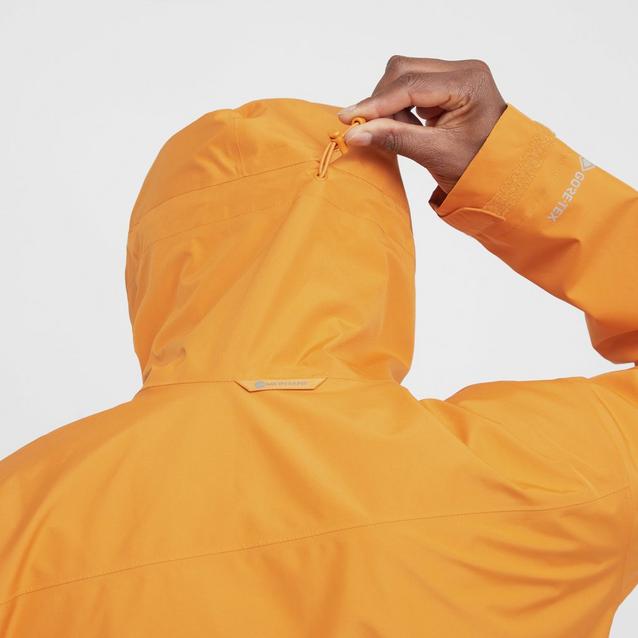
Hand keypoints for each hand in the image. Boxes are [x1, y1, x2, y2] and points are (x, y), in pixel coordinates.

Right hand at [338, 56, 506, 193]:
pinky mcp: (446, 83)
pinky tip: (406, 125)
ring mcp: (455, 74)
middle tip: (370, 130)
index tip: (348, 119)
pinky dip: (399, 105)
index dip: (376, 104)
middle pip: (404, 71)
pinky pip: (410, 84)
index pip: (411, 86)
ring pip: (403, 75)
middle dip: (381, 100)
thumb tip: (355, 134)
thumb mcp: (435, 154)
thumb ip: (394, 139)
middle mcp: (463, 69)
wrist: (501, 172)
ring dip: (389, 103)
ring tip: (397, 131)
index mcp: (468, 82)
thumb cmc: (478, 166)